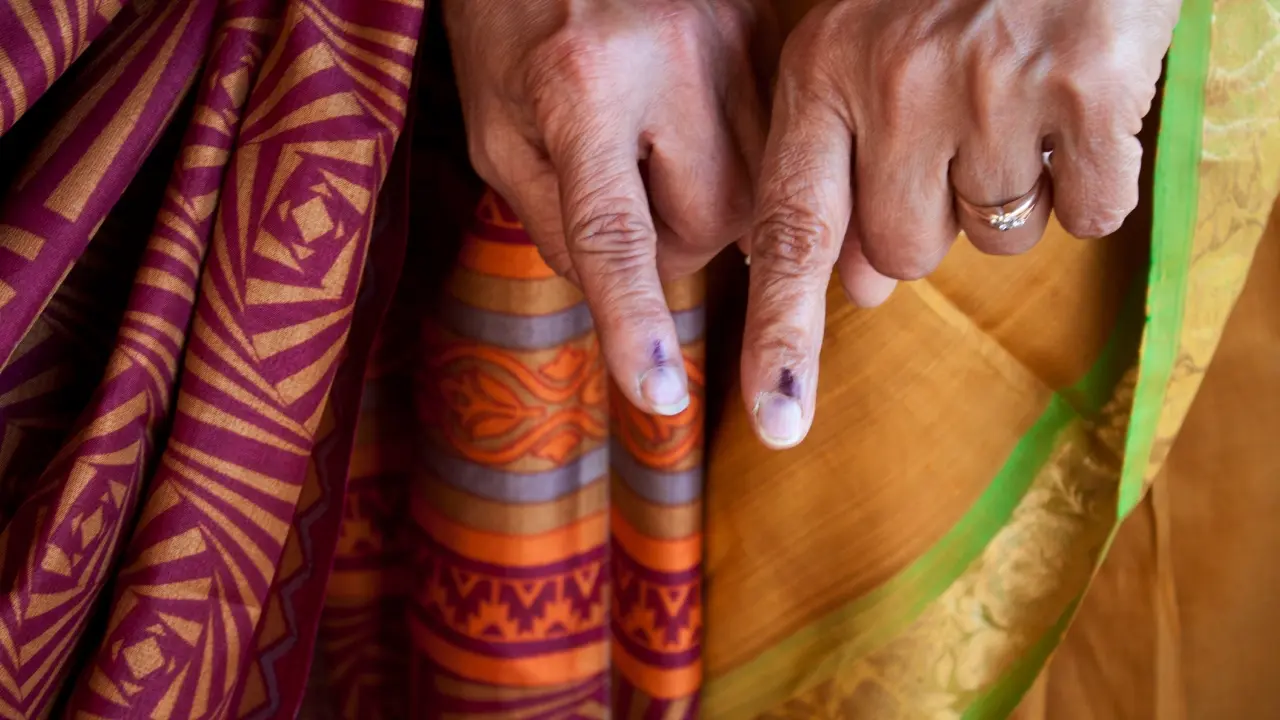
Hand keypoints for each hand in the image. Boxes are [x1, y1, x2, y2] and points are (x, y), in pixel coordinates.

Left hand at [445, 0, 771, 414]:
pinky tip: (702, 140)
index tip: (657, 397)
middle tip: (630, 207)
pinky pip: (784, 145)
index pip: (614, 235)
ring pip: (761, 191)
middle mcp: (669, 57)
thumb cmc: (507, 33)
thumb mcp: (497, 135)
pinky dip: (746, 170)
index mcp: (578, 85)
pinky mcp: (767, 30)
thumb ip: (555, 225)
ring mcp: (732, 38)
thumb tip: (628, 296)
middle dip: (671, 245)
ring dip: (712, 209)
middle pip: (709, 222)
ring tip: (662, 162)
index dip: (634, 323)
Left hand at [741, 0, 1179, 447]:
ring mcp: (992, 85)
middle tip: (959, 136)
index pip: (791, 233)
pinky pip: (1088, 212)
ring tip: (1019, 107)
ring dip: (1012, 198)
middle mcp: (895, 83)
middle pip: (902, 256)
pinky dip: (1092, 182)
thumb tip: (852, 289)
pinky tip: (1080, 112)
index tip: (777, 419)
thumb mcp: (867, 56)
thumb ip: (841, 169)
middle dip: (932, 224)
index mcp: (824, 76)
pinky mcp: (1089, 86)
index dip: (782, 333)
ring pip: (995, 238)